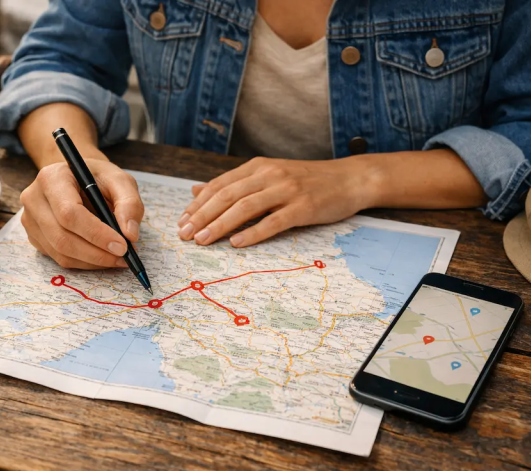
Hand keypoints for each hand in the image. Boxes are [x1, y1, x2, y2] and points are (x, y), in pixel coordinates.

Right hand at [20, 160, 143, 268]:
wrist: (79, 179)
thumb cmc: (98, 178)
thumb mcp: (120, 181)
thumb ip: (129, 204)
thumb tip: (130, 235)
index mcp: (52, 178)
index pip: (69, 213)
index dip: (96, 233)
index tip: (122, 246)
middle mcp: (34, 198)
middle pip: (62, 237)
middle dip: (97, 253)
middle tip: (124, 258)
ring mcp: (30, 220)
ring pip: (61, 252)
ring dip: (93, 261)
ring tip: (118, 258)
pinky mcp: (35, 237)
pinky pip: (59, 258)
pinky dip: (85, 262)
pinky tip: (102, 255)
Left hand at [177, 156, 376, 246]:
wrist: (350, 179)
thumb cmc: (307, 181)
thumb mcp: (269, 175)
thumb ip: (235, 183)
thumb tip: (197, 190)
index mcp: (258, 166)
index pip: (220, 185)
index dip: (198, 204)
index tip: (181, 221)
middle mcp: (270, 174)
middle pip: (228, 196)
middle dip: (202, 216)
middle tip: (185, 234)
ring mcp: (287, 190)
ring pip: (245, 207)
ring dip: (221, 225)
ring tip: (203, 240)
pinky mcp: (303, 207)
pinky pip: (273, 221)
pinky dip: (253, 233)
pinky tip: (237, 243)